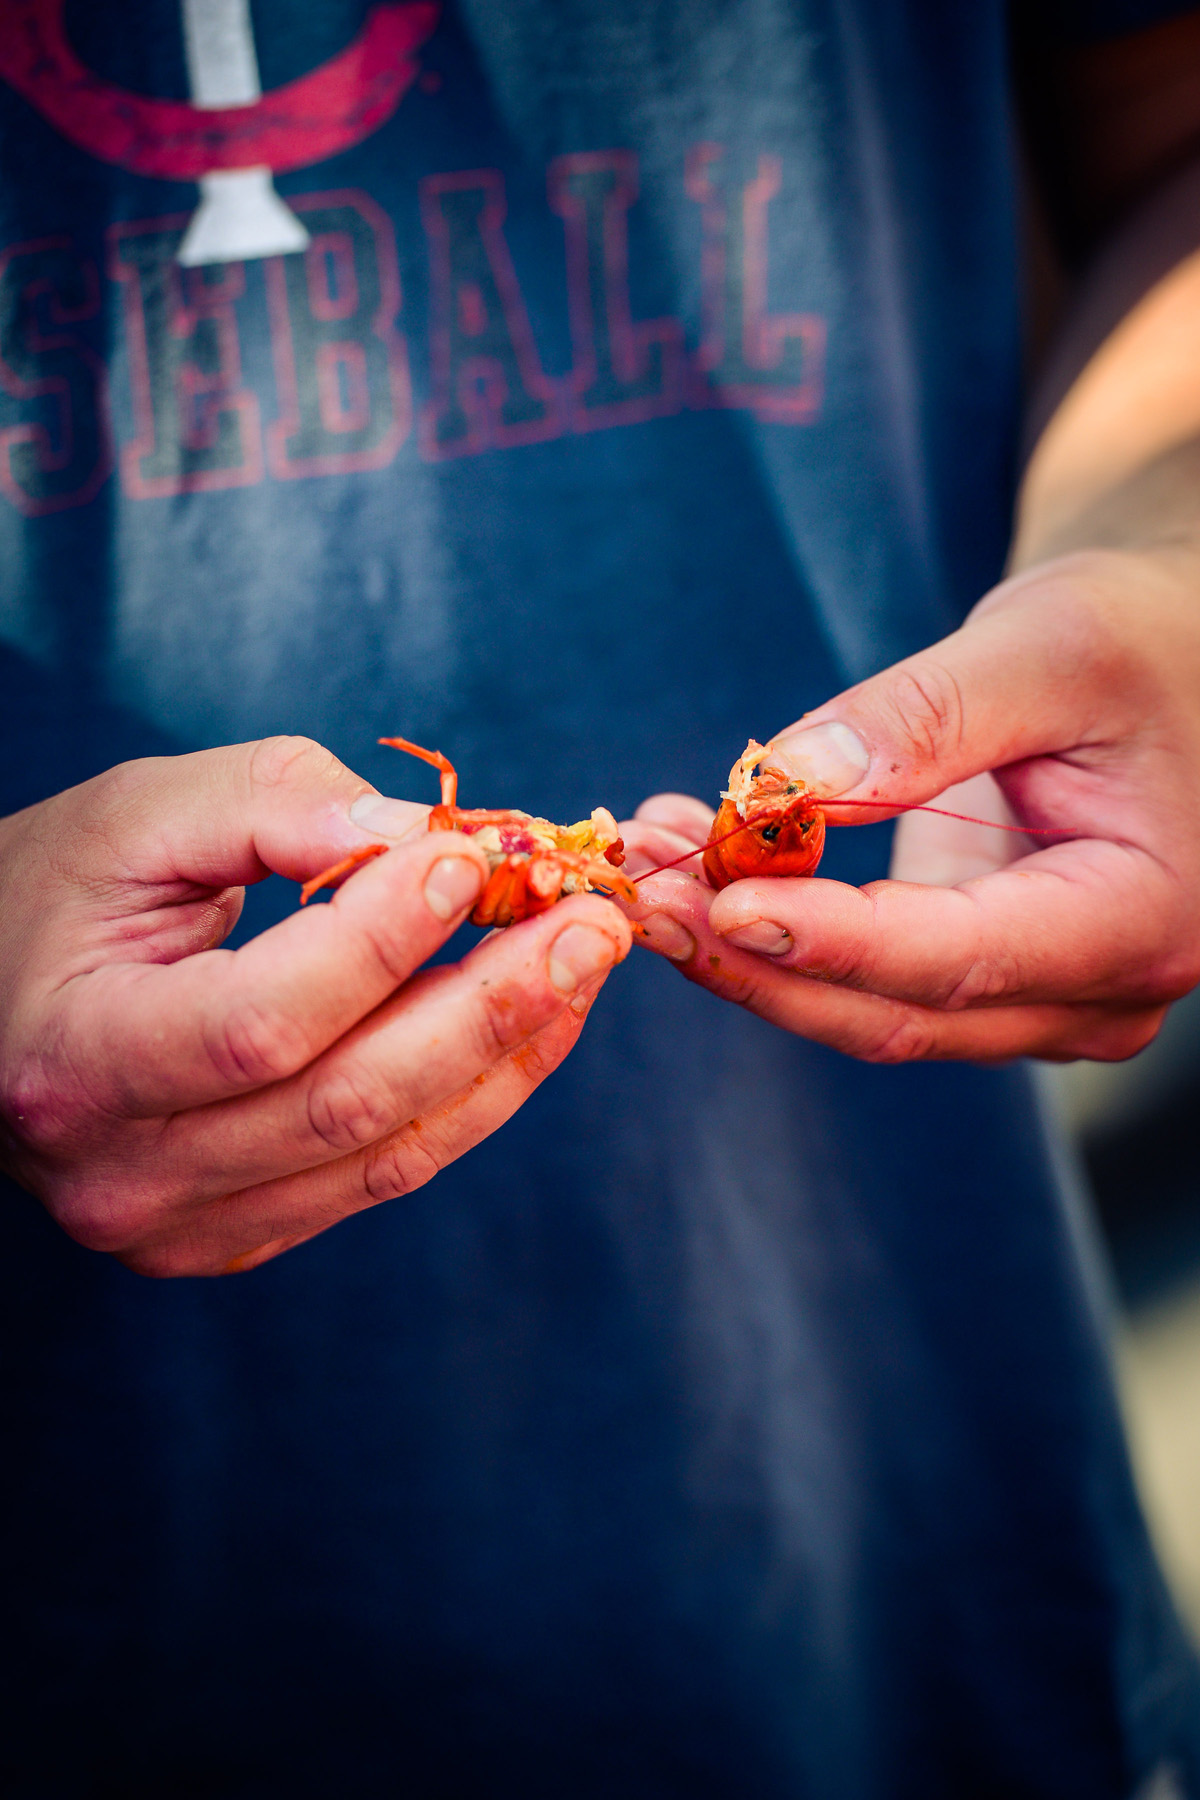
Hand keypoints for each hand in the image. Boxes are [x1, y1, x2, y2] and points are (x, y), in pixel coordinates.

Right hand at [0, 737, 628, 1274]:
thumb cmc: (55, 895)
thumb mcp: (136, 816)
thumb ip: (270, 806)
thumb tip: (420, 832)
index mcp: (74, 1060)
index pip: (260, 1020)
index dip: (379, 941)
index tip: (468, 855)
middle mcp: (124, 1174)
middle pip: (347, 1103)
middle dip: (490, 1003)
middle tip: (592, 919)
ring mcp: (183, 1225)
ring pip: (388, 1153)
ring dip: (507, 1052)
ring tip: (584, 961)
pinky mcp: (239, 1234)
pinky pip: (383, 1174)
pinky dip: (472, 1096)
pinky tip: (531, 1020)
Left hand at [624, 548, 1199, 1062]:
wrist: (1173, 661)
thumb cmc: (1143, 638)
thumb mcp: (1051, 644)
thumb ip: (925, 719)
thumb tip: (786, 786)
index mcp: (1138, 919)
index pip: (958, 958)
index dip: (830, 939)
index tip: (718, 900)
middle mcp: (1092, 992)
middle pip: (894, 1013)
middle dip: (752, 956)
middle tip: (637, 887)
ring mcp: (1037, 997)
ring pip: (866, 1009)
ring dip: (745, 945)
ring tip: (647, 856)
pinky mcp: (983, 972)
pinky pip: (867, 974)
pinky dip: (776, 923)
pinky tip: (701, 853)